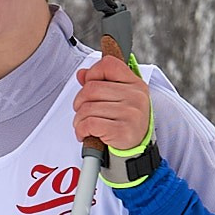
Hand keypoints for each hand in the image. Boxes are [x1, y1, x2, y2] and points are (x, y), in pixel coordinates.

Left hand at [70, 36, 150, 153]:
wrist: (136, 150)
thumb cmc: (125, 122)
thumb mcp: (119, 98)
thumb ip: (100, 82)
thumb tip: (82, 74)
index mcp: (135, 84)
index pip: (109, 64)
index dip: (93, 73)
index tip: (89, 84)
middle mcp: (135, 96)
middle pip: (91, 88)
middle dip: (80, 101)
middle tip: (83, 111)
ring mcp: (130, 113)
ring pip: (87, 107)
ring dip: (79, 119)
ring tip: (85, 125)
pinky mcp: (122, 130)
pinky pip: (90, 123)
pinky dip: (81, 130)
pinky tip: (86, 133)